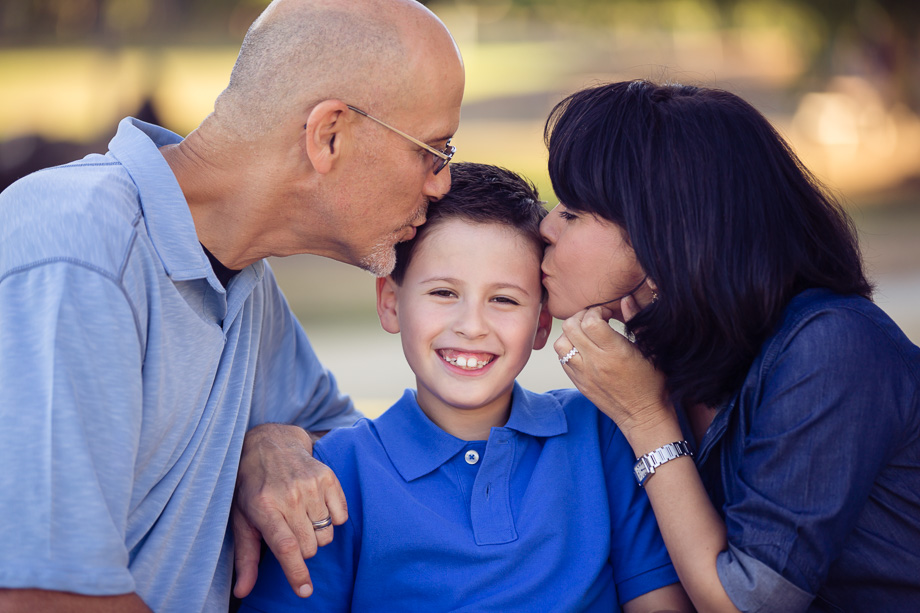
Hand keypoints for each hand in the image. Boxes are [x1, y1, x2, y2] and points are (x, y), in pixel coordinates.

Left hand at [232, 423, 346, 598]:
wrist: (270, 444)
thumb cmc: (252, 487)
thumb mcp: (242, 519)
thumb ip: (245, 557)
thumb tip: (242, 592)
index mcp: (264, 507)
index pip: (286, 546)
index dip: (297, 572)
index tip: (305, 591)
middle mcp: (289, 495)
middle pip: (309, 546)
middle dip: (302, 549)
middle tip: (290, 531)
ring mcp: (311, 485)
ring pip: (326, 535)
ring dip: (316, 534)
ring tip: (302, 517)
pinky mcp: (328, 477)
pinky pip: (341, 517)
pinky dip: (332, 519)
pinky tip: (316, 507)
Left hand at [554, 297, 677, 448]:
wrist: (644, 415)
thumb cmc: (654, 382)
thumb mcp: (651, 349)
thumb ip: (636, 321)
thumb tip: (625, 299)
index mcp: (616, 353)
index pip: (590, 322)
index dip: (596, 310)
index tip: (607, 313)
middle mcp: (596, 363)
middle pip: (571, 328)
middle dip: (581, 316)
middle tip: (595, 319)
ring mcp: (584, 375)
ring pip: (560, 344)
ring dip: (570, 333)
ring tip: (586, 333)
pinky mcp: (579, 384)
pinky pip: (562, 360)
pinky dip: (568, 348)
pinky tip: (583, 348)